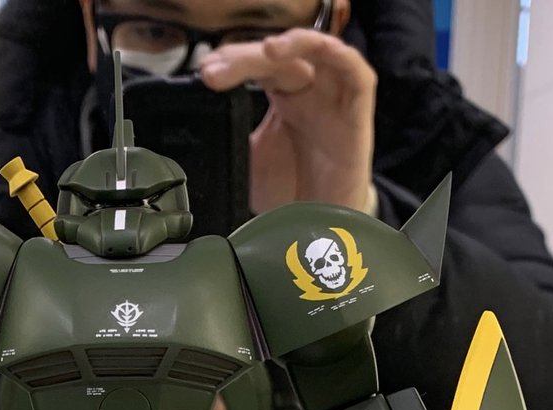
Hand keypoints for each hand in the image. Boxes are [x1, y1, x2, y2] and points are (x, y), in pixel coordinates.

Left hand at [199, 29, 375, 214]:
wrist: (321, 222)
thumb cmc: (291, 191)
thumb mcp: (249, 162)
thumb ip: (231, 138)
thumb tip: (196, 132)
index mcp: (281, 96)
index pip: (255, 66)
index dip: (232, 64)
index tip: (207, 72)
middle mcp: (307, 89)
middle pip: (277, 58)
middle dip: (245, 59)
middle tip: (215, 72)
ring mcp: (333, 95)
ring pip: (316, 51)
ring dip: (292, 44)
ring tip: (266, 51)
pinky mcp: (357, 110)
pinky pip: (355, 70)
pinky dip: (336, 54)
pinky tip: (312, 53)